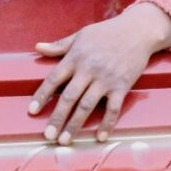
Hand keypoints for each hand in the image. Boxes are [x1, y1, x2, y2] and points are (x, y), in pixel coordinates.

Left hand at [28, 3, 170, 144]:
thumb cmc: (107, 32)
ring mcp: (106, 79)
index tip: (32, 111)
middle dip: (57, 118)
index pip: (54, 79)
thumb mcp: (81, 35)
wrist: (138, 30)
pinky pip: (113, 109)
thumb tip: (38, 47)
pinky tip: (99, 137)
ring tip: (65, 141)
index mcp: (76, 57)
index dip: (42, 96)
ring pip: (87, 106)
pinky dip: (107, 124)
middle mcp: (89, 69)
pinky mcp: (122, 86)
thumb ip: (59, 45)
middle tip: (48, 136)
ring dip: (75, 125)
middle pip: (69, 97)